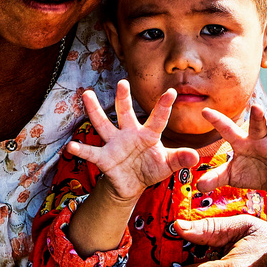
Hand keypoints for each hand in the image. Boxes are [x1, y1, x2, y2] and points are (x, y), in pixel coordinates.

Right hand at [66, 81, 200, 200]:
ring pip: (103, 124)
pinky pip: (91, 153)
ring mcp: (114, 144)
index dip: (164, 106)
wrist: (131, 184)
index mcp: (148, 135)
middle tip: (122, 82)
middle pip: (125, 113)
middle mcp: (129, 134)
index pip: (158, 119)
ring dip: (95, 110)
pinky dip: (81, 150)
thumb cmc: (151, 168)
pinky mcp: (104, 158)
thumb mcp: (168, 165)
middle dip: (124, 98)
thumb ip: (180, 159)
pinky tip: (71, 146)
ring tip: (87, 94)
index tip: (171, 91)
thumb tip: (196, 157)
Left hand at [196, 102, 266, 199]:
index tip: (204, 112)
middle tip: (255, 107)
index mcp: (242, 142)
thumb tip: (198, 186)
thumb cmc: (251, 173)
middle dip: (257, 116)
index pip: (228, 129)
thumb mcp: (232, 176)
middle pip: (258, 123)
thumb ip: (216, 178)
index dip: (217, 121)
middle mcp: (259, 138)